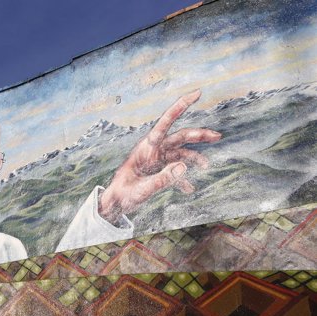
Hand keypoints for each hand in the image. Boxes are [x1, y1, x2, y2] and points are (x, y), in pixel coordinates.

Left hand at [99, 89, 220, 223]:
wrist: (115, 203)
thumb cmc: (124, 194)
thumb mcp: (142, 189)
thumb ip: (162, 179)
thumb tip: (185, 166)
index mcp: (146, 147)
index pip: (166, 122)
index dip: (181, 106)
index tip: (197, 93)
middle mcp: (153, 150)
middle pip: (179, 136)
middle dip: (198, 135)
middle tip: (218, 136)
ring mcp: (157, 160)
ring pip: (180, 152)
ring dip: (195, 157)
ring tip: (207, 166)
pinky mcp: (158, 170)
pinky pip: (175, 170)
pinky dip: (184, 178)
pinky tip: (189, 189)